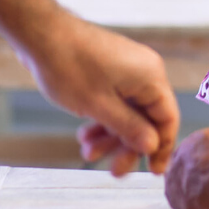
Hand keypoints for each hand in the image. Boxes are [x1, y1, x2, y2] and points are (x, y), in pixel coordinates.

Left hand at [21, 12, 179, 174]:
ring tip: (87, 152)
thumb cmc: (69, 67)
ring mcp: (126, 70)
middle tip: (113, 172)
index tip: (152, 173)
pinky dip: (102, 120)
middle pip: (146, 118)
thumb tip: (153, 146)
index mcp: (150, 77)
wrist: (41, 35)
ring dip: (110, 136)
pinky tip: (85, 135)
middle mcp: (143, 71)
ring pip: (127, 113)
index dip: (162, 147)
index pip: (167, 118)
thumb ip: (129, 128)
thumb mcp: (100, 106)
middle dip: (127, 146)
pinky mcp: (110, 70)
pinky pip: (114, 101)